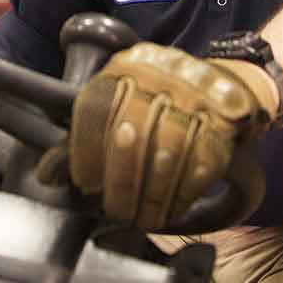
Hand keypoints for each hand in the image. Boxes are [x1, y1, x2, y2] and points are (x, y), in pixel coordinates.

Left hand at [58, 43, 271, 229]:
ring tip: (142, 217)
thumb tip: (48, 175)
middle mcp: (160, 73)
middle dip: (120, 183)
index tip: (86, 183)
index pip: (95, 106)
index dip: (84, 150)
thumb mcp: (124, 103)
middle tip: (115, 209)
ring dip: (151, 195)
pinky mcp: (226, 120)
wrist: (233, 86)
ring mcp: (197, 95)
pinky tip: (171, 208)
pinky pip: (199, 164)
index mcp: (127, 65)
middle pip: (129, 134)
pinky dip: (182, 194)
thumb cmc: (165, 101)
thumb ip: (87, 135)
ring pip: (164, 153)